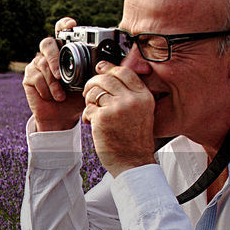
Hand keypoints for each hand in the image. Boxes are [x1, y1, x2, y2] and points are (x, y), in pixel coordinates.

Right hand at [22, 17, 84, 131]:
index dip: (64, 24)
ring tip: (61, 95)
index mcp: (64, 51)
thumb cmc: (76, 98)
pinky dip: (46, 89)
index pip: (61, 31)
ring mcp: (37, 64)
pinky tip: (53, 97)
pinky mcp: (29, 77)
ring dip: (53, 83)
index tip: (71, 25)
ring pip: (42, 64)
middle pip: (46, 44)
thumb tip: (106, 62)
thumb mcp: (89, 83)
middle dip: (53, 57)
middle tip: (60, 74)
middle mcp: (49, 54)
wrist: (62, 116)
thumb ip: (95, 71)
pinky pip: (36, 78)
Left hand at [82, 61, 157, 175]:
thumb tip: (108, 75)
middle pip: (105, 78)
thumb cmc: (134, 140)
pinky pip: (87, 108)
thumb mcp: (142, 112)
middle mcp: (131, 100)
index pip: (124, 72)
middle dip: (92, 83)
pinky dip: (86, 116)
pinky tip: (91, 123)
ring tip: (92, 111)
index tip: (100, 67)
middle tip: (88, 92)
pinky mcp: (102, 118)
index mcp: (143, 97)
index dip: (109, 67)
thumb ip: (130, 95)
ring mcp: (117, 108)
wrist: (133, 162)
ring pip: (94, 92)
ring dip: (88, 100)